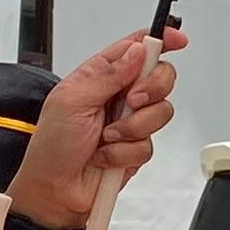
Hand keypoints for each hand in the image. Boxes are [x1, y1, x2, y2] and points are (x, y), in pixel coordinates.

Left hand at [5, 27, 186, 229]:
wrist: (55, 190)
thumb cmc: (52, 146)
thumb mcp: (71, 101)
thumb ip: (107, 75)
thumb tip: (136, 51)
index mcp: (101, 75)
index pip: (136, 47)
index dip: (160, 39)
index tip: (177, 39)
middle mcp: (119, 95)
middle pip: (160, 76)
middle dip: (152, 88)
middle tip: (131, 100)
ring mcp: (130, 122)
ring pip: (161, 112)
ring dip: (132, 127)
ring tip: (107, 137)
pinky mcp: (136, 147)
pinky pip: (150, 144)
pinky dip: (126, 152)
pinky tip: (107, 155)